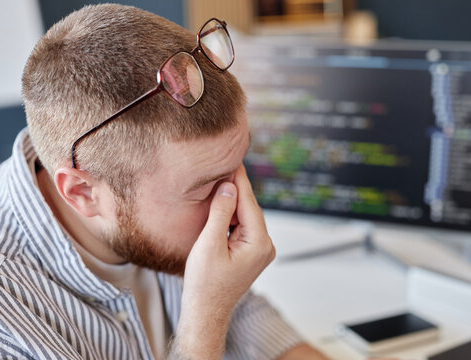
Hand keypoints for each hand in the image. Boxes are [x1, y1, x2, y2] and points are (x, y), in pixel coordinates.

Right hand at [173, 165, 274, 357]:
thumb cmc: (205, 284)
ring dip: (231, 202)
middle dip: (235, 188)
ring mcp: (260, 250)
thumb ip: (221, 213)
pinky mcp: (251, 252)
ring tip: (218, 180)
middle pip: (249, 207)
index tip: (232, 158)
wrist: (205, 312)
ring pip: (245, 216)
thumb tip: (229, 186)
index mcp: (259, 243)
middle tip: (222, 164)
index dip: (238, 179)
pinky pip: (242, 226)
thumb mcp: (209, 244)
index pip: (249, 202)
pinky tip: (219, 204)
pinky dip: (231, 215)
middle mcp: (265, 246)